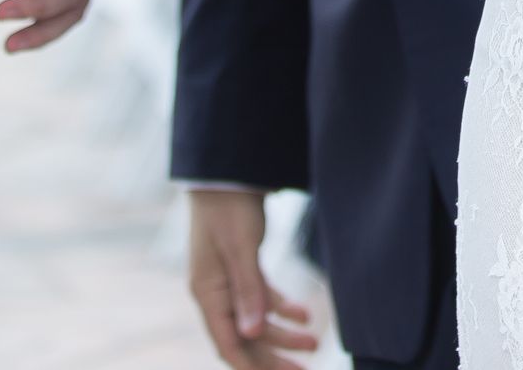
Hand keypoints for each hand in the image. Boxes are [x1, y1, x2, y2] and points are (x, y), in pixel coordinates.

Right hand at [186, 188, 321, 367]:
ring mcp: (228, 282)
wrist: (227, 171)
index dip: (251, 366)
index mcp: (207, 293)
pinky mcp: (243, 268)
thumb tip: (252, 334)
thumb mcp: (241, 249)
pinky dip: (282, 308)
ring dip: (284, 334)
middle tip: (306, 368)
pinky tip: (305, 314)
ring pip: (256, 321)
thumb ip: (248, 291)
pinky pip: (262, 299)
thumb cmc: (229, 208)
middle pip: (245, 338)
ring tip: (315, 342)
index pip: (228, 343)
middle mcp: (215, 293)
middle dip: (274, 356)